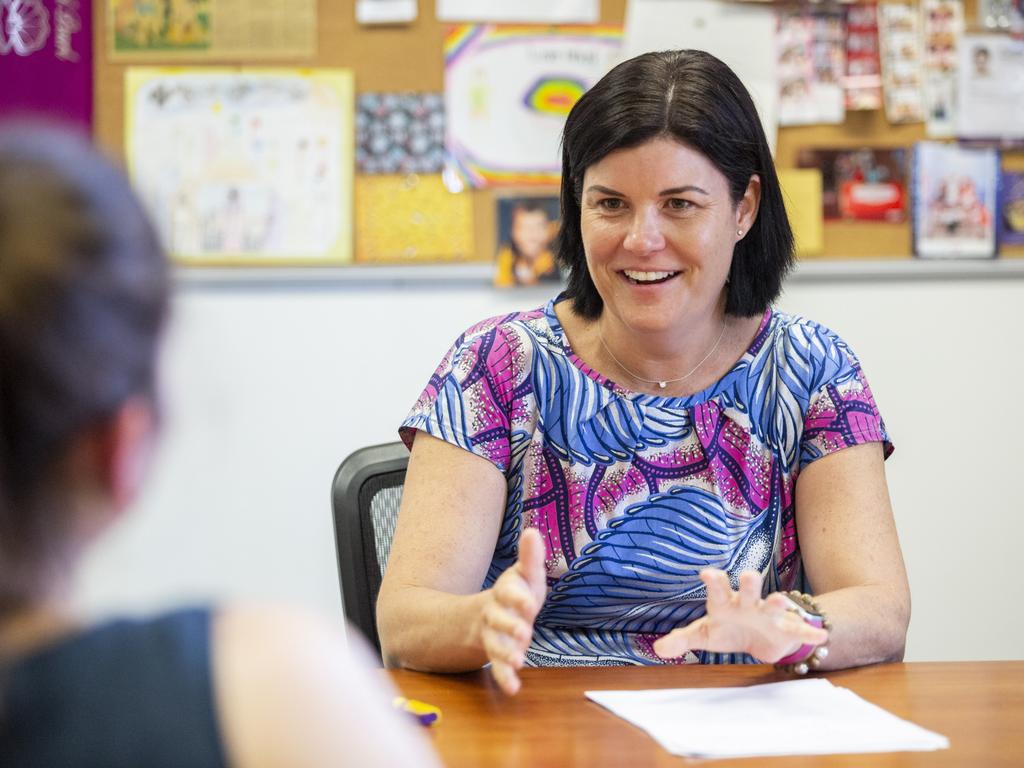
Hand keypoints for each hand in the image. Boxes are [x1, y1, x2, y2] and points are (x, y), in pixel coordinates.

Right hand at [480, 527, 546, 694]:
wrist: (488, 615)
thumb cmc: (517, 592)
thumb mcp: (524, 574)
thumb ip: (530, 557)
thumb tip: (533, 531)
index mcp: (505, 591)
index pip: (508, 591)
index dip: (517, 597)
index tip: (531, 603)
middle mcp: (496, 613)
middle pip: (499, 619)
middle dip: (510, 625)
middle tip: (524, 632)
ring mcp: (495, 636)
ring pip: (496, 644)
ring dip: (505, 653)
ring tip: (518, 662)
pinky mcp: (498, 654)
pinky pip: (498, 667)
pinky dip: (505, 678)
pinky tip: (513, 689)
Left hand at [652, 569, 828, 662]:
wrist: (756, 637)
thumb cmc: (726, 628)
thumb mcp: (703, 635)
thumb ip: (682, 639)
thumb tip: (658, 649)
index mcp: (725, 603)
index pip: (717, 589)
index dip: (713, 581)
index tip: (707, 573)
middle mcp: (748, 603)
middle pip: (748, 589)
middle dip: (748, 583)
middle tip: (747, 575)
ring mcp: (768, 615)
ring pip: (775, 605)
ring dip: (779, 603)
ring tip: (780, 601)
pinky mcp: (786, 629)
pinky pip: (799, 630)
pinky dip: (810, 632)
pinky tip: (821, 634)